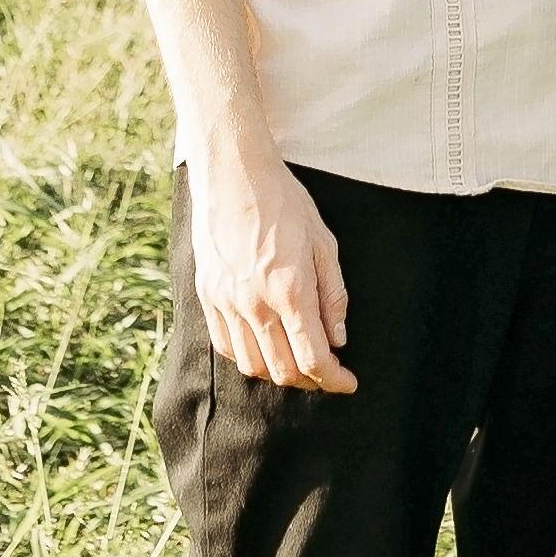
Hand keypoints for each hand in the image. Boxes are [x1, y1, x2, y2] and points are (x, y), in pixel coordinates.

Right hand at [188, 151, 354, 392]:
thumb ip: (333, 295)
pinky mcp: (207, 296)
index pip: (313, 359)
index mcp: (290, 292)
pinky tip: (264, 347)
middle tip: (327, 372)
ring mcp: (227, 303)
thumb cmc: (284, 202)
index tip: (348, 382)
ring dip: (279, 373)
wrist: (233, 174)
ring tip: (297, 361)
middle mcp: (256, 305)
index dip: (334, 380)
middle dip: (311, 380)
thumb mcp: (323, 243)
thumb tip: (338, 338)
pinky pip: (226, 346)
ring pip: (252, 365)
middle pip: (284, 370)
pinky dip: (248, 357)